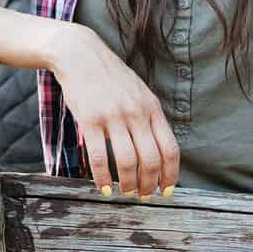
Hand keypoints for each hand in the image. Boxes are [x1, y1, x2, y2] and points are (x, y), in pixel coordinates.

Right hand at [47, 22, 180, 197]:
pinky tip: (103, 187)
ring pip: (127, 161)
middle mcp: (137, 113)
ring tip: (126, 192)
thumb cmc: (111, 78)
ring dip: (128, 184)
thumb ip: (149, 118)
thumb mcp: (139, 93)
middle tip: (144, 196)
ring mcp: (113, 116)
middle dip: (149, 184)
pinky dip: (102, 177)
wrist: (81, 55)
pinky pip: (98, 157)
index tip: (167, 190)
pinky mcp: (90, 120)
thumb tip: (159, 152)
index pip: (170, 148)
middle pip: (151, 159)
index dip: (171, 174)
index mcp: (152, 108)